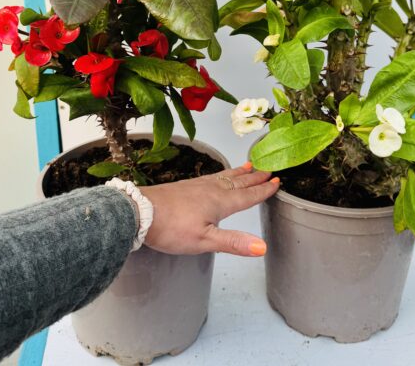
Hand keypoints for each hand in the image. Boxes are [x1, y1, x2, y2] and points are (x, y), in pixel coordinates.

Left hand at [140, 163, 278, 256]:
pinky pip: (212, 176)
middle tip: (267, 170)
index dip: (262, 190)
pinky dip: (222, 174)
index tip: (276, 182)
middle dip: (254, 178)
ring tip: (248, 167)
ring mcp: (197, 186)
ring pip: (224, 177)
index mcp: (220, 202)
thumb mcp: (204, 241)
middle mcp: (211, 190)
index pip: (247, 196)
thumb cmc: (170, 228)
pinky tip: (218, 177)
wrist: (139, 211)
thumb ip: (233, 243)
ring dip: (239, 173)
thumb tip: (262, 247)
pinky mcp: (185, 187)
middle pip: (238, 182)